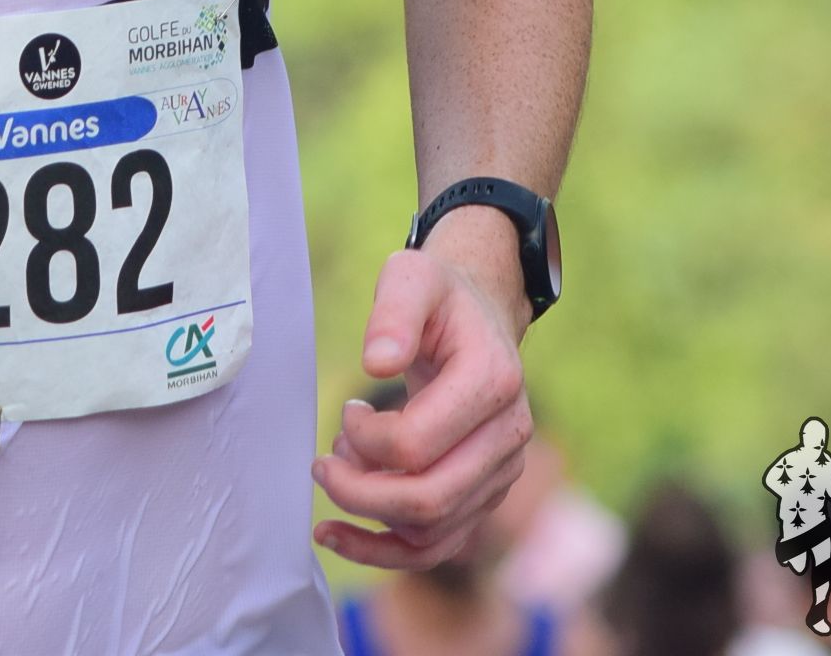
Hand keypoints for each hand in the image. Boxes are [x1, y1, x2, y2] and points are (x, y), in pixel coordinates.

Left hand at [311, 245, 533, 570]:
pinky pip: (436, 545)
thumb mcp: (412, 278)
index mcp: (493, 381)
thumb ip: (394, 313)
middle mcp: (509, 435)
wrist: (477, 317)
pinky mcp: (483, 494)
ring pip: (432, 534)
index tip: (347, 411)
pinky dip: (383, 551)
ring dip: (368, 519)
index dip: (365, 438)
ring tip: (332, 479)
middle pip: (429, 500)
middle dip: (358, 493)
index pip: (418, 443)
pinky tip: (336, 535)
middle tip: (321, 465)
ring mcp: (500, 472)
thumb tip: (377, 362)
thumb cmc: (439, 298)